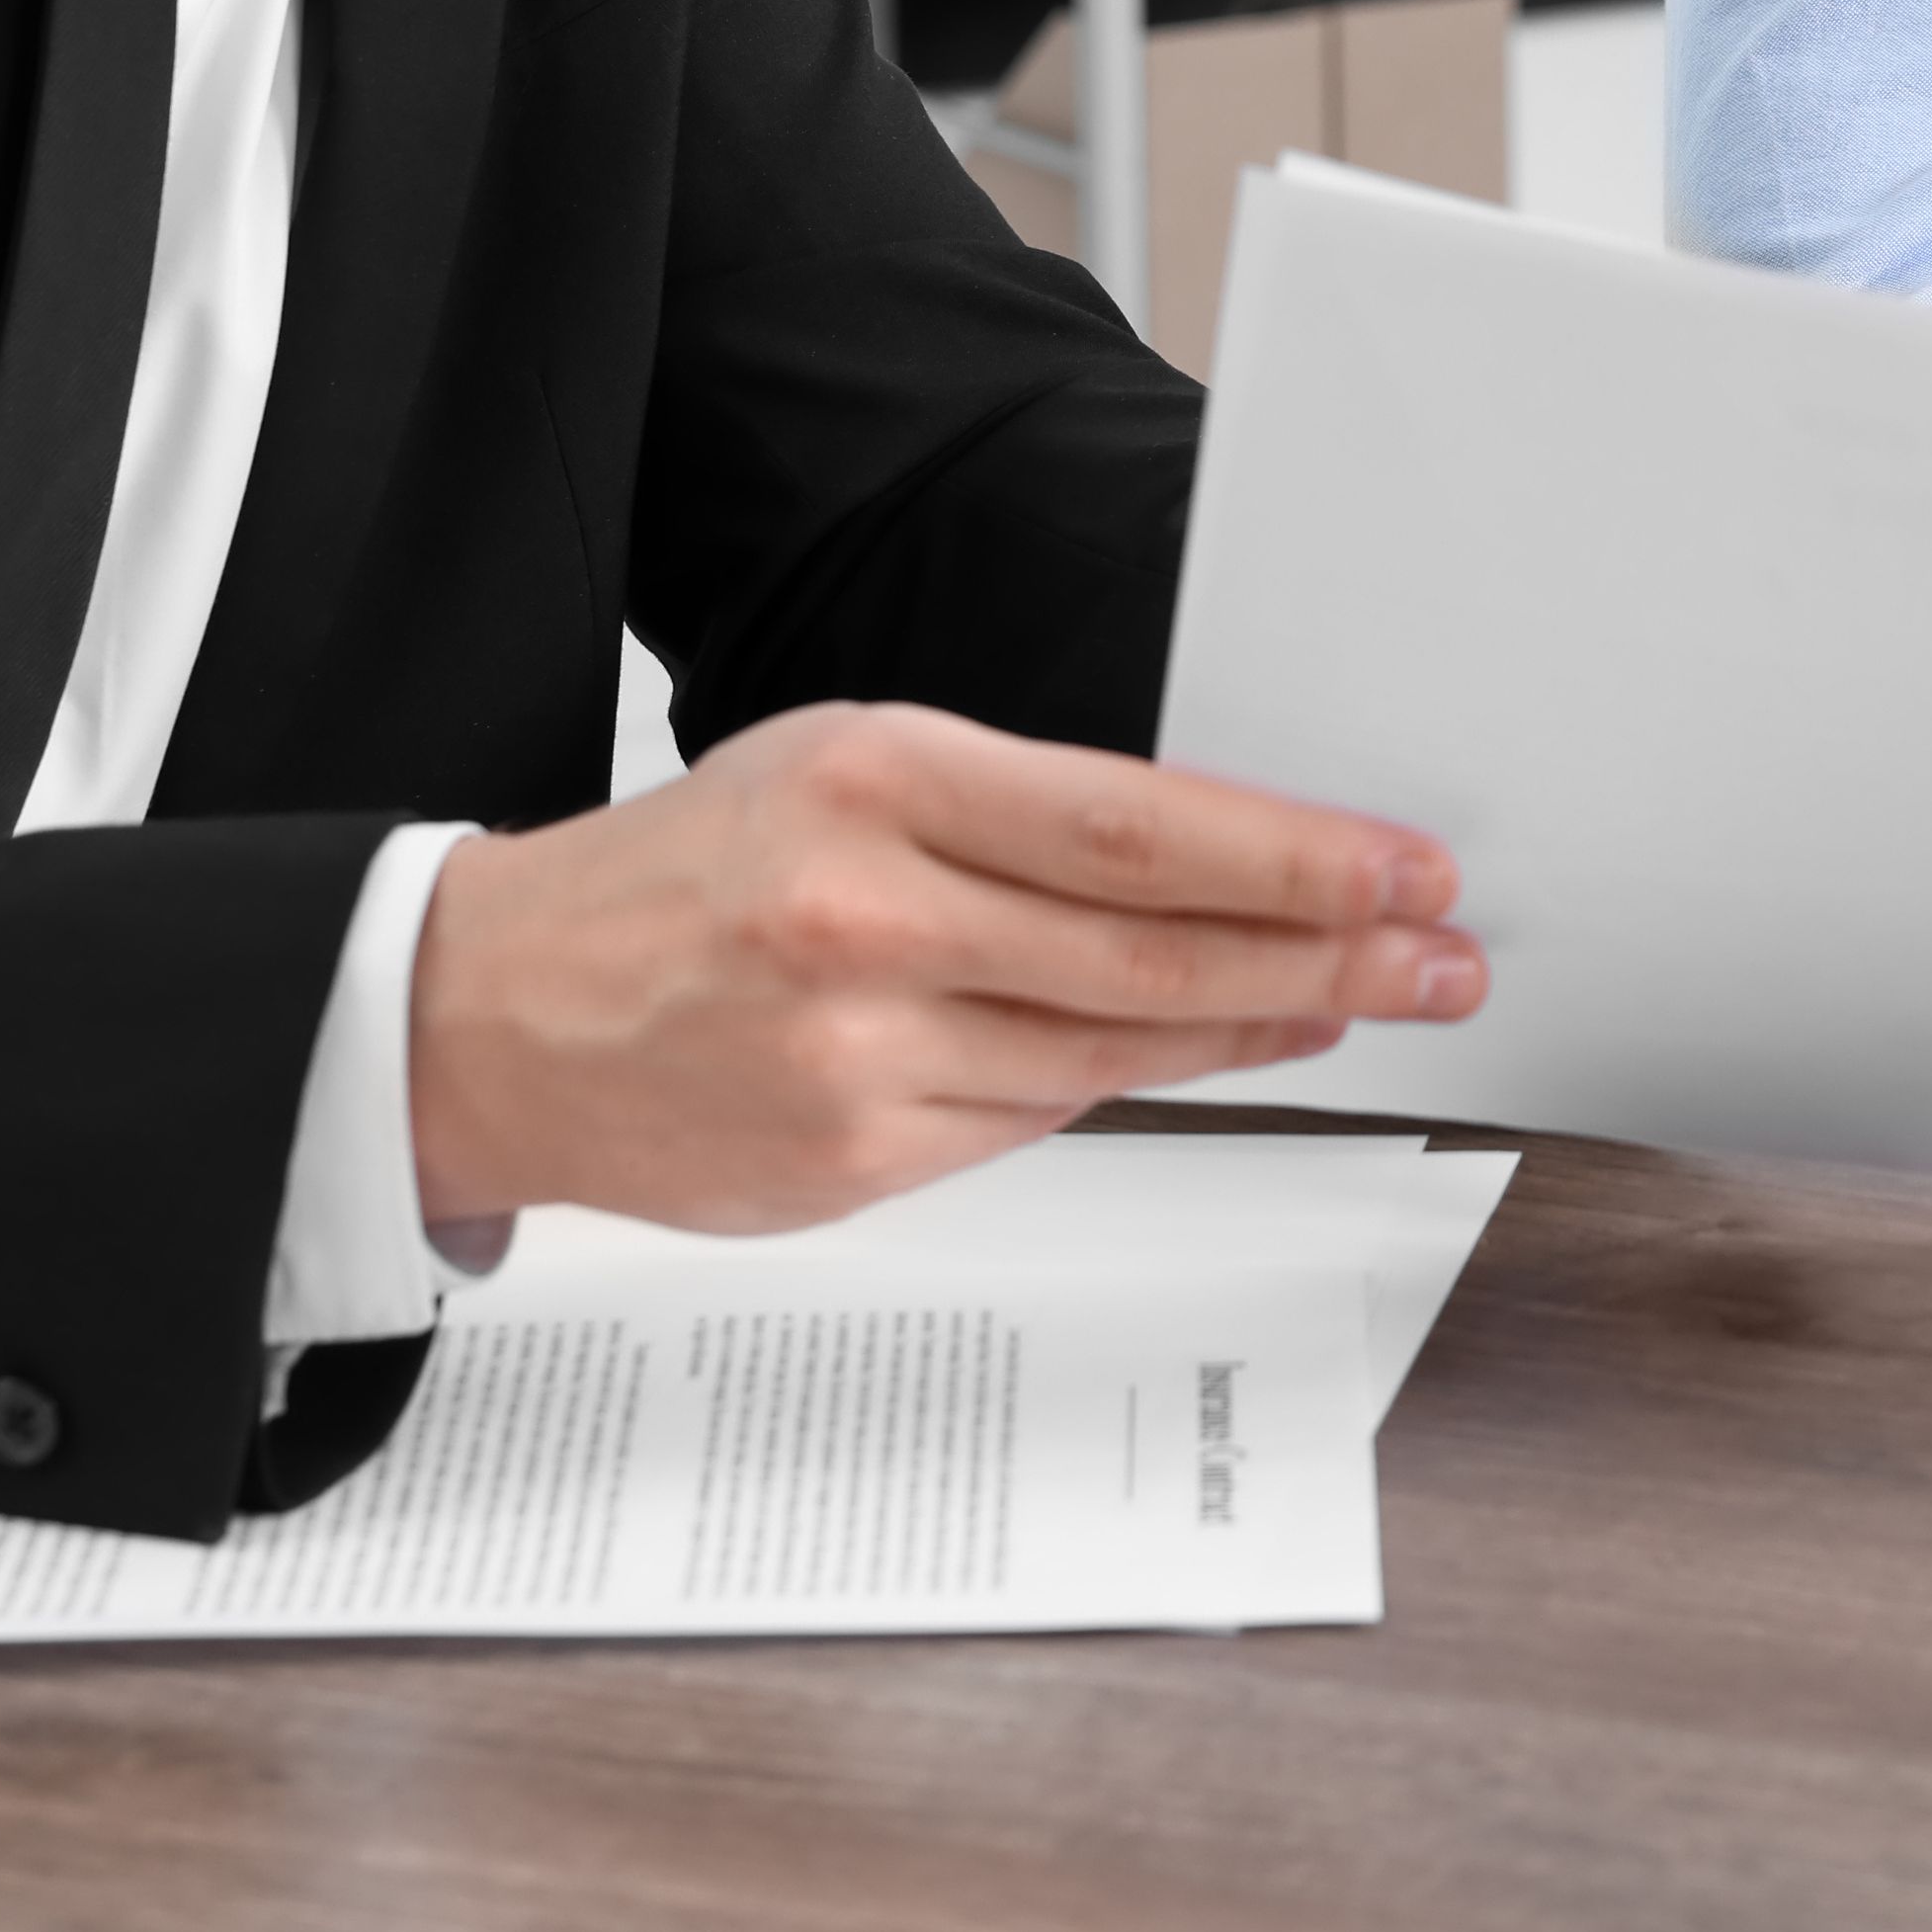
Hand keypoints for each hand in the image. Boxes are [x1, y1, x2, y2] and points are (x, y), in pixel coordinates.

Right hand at [403, 702, 1479, 1234]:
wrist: (492, 1013)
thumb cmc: (691, 873)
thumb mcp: (845, 770)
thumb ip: (1021, 814)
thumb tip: (1223, 858)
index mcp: (875, 782)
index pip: (1140, 827)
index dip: (1296, 858)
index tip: (1405, 870)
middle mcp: (867, 915)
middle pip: (1154, 951)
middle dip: (1328, 958)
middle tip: (1439, 959)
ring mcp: (858, 1051)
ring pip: (1113, 1047)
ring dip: (1257, 1029)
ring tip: (1357, 1002)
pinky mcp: (850, 1161)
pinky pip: (1036, 1118)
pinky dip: (1128, 1081)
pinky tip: (1203, 1055)